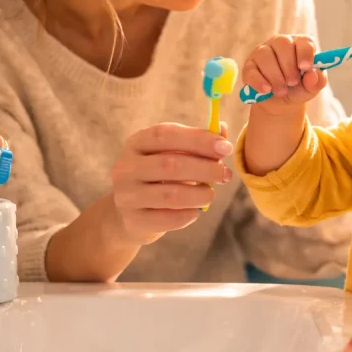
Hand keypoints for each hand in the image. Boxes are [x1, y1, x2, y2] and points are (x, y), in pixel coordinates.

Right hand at [109, 122, 233, 244]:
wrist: (129, 213)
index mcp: (136, 143)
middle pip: (170, 164)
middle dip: (205, 169)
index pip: (165, 134)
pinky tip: (195, 211)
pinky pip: (168, 219)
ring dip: (199, 194)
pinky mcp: (133, 220)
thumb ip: (197, 143)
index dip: (197, 139)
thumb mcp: (172, 154)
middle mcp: (126, 167)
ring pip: (170, 194)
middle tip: (225, 174)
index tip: (225, 147)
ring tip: (210, 194)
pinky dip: (188, 214)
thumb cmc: (158, 177)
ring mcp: (126, 195)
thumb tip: (222, 130)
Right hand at [241, 34, 327, 114]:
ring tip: (282, 91)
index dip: (305, 53)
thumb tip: (314, 75)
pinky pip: (251, 70)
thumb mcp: (310, 88)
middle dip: (288, 65)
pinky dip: (259, 81)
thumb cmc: (298, 89)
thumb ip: (316, 82)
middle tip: (293, 83)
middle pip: (282, 43)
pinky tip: (267, 90)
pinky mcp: (249, 67)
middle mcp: (279, 44)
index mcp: (299, 45)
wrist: (280, 103)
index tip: (305, 67)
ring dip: (275, 75)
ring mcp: (262, 53)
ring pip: (265, 55)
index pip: (304, 41)